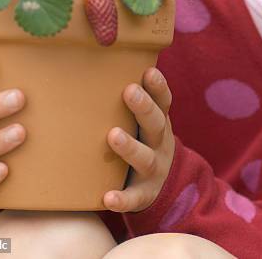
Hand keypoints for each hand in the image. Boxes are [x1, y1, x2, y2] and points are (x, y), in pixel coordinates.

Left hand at [103, 66, 174, 212]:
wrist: (163, 185)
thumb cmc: (141, 141)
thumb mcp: (144, 122)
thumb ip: (130, 100)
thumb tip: (96, 62)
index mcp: (160, 122)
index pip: (164, 101)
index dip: (158, 87)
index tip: (149, 72)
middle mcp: (160, 143)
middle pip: (156, 124)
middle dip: (144, 108)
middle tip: (129, 91)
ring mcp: (154, 169)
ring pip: (145, 158)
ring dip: (130, 147)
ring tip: (113, 135)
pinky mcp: (144, 195)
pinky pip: (134, 198)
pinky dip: (123, 198)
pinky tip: (108, 197)